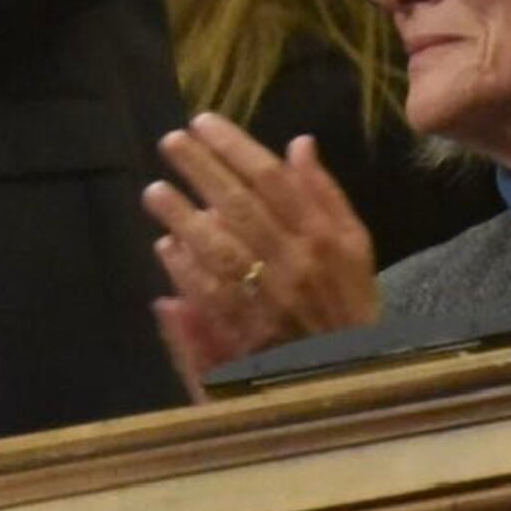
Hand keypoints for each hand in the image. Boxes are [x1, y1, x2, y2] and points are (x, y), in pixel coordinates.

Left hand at [143, 116, 377, 381]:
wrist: (351, 387)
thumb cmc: (350, 311)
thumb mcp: (356, 252)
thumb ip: (327, 197)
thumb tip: (299, 144)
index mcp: (325, 240)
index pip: (273, 179)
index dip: (234, 146)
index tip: (202, 122)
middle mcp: (296, 267)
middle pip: (240, 206)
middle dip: (201, 169)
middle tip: (170, 142)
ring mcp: (268, 304)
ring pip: (219, 251)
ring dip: (183, 218)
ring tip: (155, 191)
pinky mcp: (246, 340)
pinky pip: (209, 298)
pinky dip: (186, 271)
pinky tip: (166, 247)